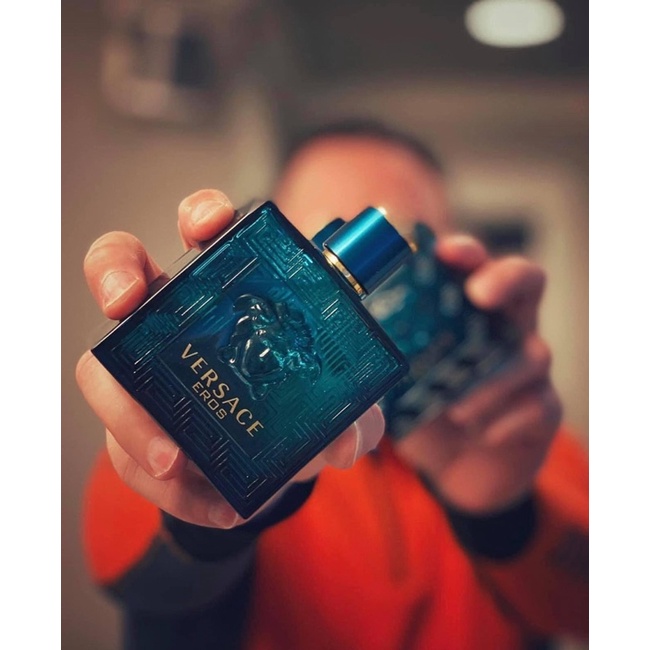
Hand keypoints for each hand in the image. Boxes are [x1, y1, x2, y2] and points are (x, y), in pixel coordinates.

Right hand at [76, 189, 384, 527]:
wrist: (269, 465)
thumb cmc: (297, 406)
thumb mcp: (334, 407)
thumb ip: (349, 416)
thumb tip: (345, 438)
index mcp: (226, 290)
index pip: (202, 227)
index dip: (200, 213)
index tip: (210, 224)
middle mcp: (174, 321)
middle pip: (119, 268)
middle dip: (114, 272)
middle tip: (126, 300)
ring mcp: (144, 374)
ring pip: (99, 369)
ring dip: (127, 413)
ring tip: (173, 458)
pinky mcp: (133, 430)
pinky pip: (125, 456)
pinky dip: (170, 488)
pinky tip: (216, 505)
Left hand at [395, 234, 562, 513]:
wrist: (455, 469)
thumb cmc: (424, 410)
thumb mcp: (396, 382)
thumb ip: (376, 360)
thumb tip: (335, 341)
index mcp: (467, 312)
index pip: (474, 265)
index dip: (465, 252)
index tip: (444, 251)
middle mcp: (505, 328)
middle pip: (527, 281)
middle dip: (505, 279)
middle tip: (479, 294)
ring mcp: (530, 367)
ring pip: (532, 354)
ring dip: (492, 380)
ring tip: (456, 411)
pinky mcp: (542, 409)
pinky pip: (538, 406)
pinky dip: (507, 419)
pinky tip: (482, 432)